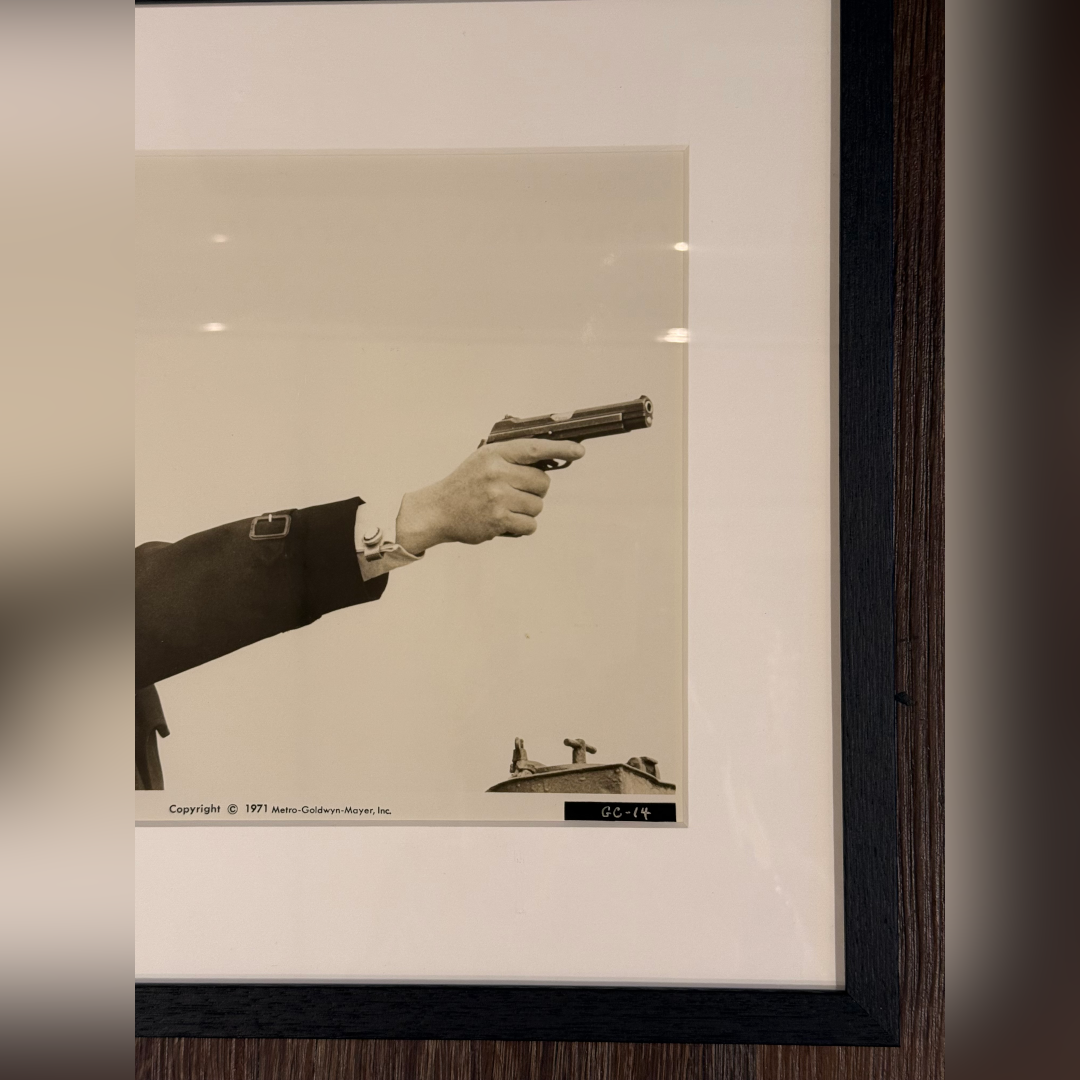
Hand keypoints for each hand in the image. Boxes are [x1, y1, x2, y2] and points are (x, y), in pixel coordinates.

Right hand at [394, 439, 584, 553]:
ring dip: (527, 510)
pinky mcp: (498, 519)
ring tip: (506, 507)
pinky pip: (530, 525)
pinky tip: (506, 521)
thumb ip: (511, 458)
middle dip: (535, 490)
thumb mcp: (484, 461)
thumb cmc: (465, 485)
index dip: (560, 449)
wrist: (437, 511)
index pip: (534, 448)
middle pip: (542, 482)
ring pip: (538, 505)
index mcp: (494, 454)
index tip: (578, 452)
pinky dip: (522, 526)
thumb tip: (549, 460)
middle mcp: (496, 472)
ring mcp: (498, 496)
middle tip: (516, 493)